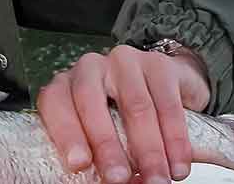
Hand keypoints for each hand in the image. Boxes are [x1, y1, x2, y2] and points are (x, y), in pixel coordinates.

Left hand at [37, 45, 210, 183]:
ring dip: (148, 151)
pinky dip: (175, 140)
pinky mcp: (158, 64)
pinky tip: (177, 164)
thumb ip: (101, 158)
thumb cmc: (125, 121)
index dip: (65, 133)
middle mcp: (89, 68)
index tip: (78, 164)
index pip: (55, 103)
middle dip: (106, 146)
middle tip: (118, 178)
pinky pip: (167, 103)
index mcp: (66, 85)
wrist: (169, 90)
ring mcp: (123, 62)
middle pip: (91, 102)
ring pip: (135, 107)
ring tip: (157, 180)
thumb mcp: (106, 137)